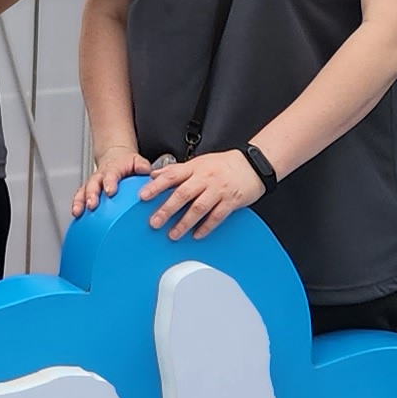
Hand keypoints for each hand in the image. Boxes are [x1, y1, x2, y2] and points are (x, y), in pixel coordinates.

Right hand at [70, 143, 151, 217]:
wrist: (114, 156)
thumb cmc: (126, 162)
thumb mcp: (137, 160)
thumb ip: (141, 166)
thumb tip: (146, 171)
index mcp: (112, 168)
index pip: (110, 175)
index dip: (109, 183)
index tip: (109, 192)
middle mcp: (99, 175)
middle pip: (92, 184)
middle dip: (91, 194)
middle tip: (91, 204)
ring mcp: (92, 182)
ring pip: (82, 190)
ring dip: (79, 201)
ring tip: (77, 212)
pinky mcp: (87, 189)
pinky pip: (79, 196)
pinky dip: (76, 205)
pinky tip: (76, 215)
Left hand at [139, 147, 267, 239]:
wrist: (254, 164)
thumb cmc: (224, 164)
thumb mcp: (198, 162)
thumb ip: (176, 170)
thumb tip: (154, 174)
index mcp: (195, 168)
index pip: (171, 176)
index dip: (156, 186)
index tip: (142, 196)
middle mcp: (205, 179)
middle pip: (182, 194)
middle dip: (167, 210)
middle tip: (154, 223)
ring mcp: (219, 190)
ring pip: (199, 208)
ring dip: (184, 223)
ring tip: (173, 234)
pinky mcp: (232, 201)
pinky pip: (217, 216)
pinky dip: (206, 227)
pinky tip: (197, 235)